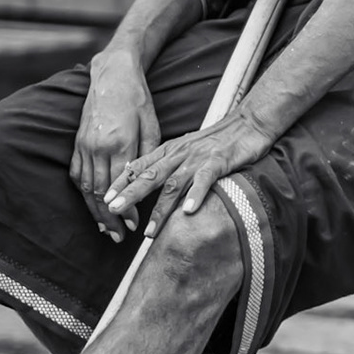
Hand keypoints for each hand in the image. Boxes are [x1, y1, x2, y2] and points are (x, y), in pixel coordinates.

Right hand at [70, 49, 159, 242]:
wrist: (112, 75)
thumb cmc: (137, 99)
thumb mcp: (152, 125)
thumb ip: (148, 155)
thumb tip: (147, 184)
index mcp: (120, 142)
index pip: (122, 185)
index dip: (127, 209)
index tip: (135, 225)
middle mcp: (98, 147)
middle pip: (101, 192)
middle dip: (111, 218)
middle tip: (120, 237)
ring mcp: (84, 146)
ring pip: (87, 188)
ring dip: (96, 211)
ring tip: (107, 229)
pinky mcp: (77, 144)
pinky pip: (78, 175)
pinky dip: (84, 194)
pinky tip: (92, 207)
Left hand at [104, 108, 273, 239]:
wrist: (249, 122)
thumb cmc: (220, 138)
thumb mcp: (187, 146)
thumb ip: (168, 160)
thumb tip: (144, 174)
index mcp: (171, 150)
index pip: (140, 166)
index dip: (121, 182)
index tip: (104, 199)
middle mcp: (180, 153)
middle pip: (150, 175)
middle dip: (130, 194)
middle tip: (112, 210)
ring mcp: (199, 158)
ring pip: (174, 184)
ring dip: (160, 208)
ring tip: (149, 230)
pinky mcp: (219, 161)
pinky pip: (205, 179)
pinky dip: (196, 194)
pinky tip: (189, 211)